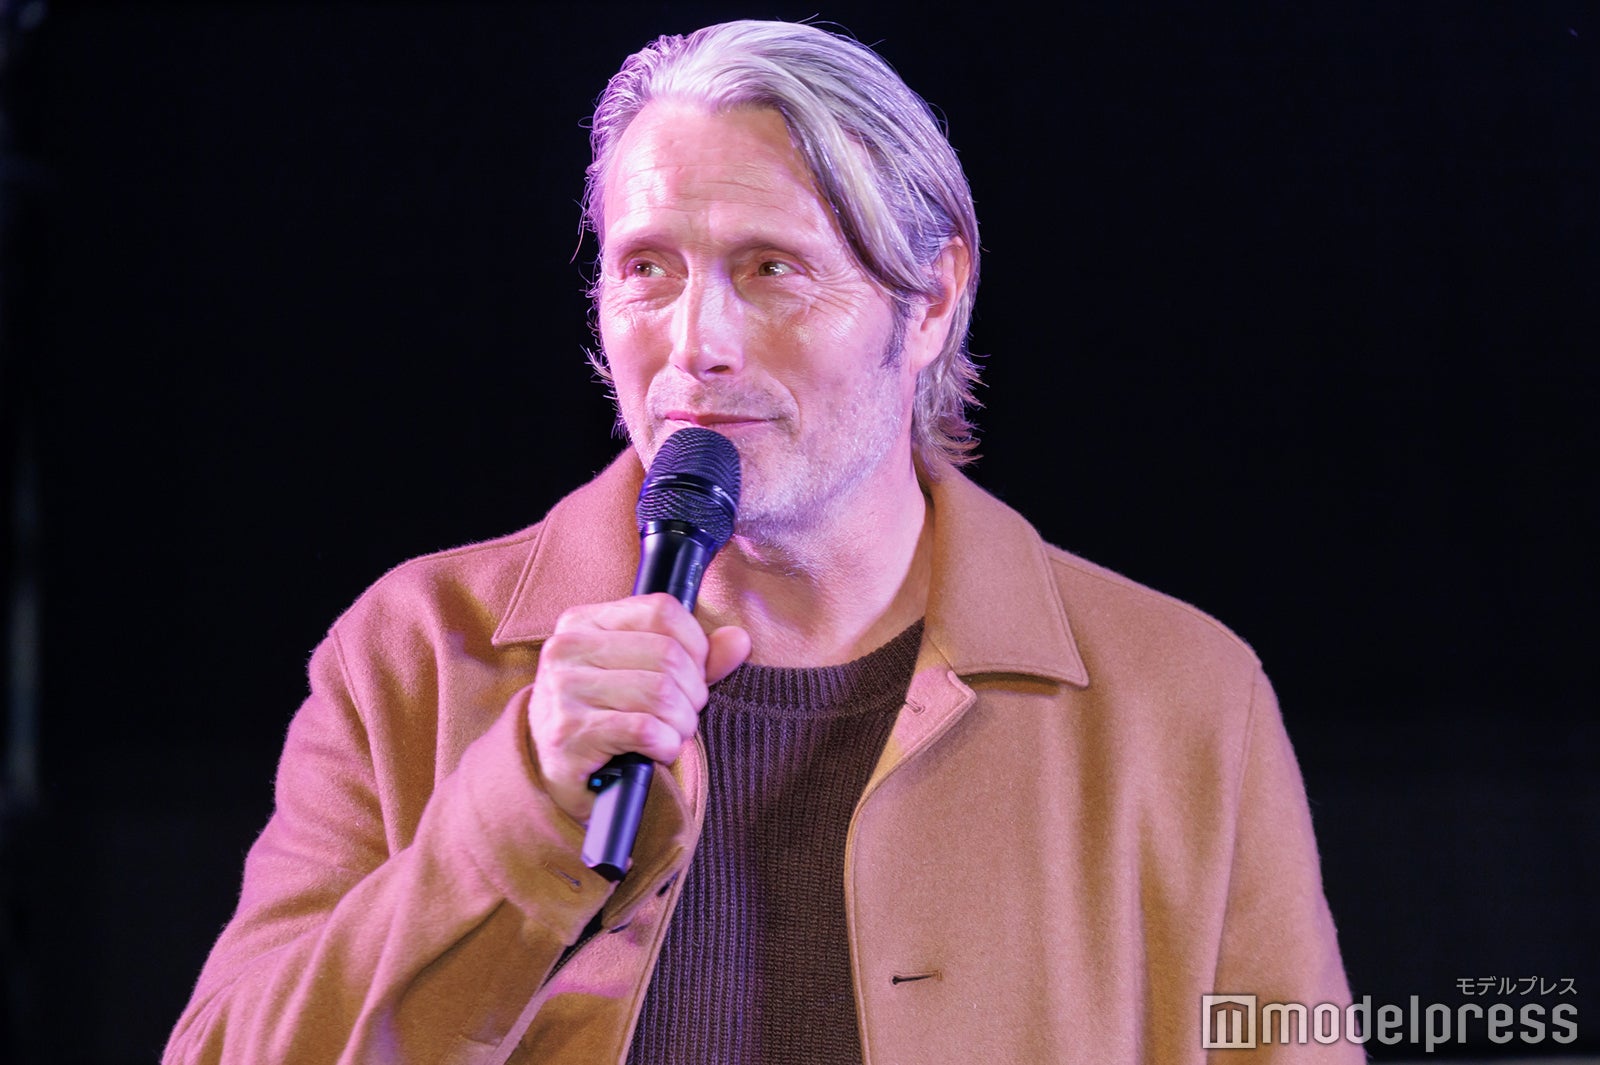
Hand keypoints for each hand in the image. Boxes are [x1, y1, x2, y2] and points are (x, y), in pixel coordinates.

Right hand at [527, 592, 749, 823]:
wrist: (554, 774)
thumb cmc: (604, 717)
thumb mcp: (643, 674)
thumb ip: (693, 655)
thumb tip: (739, 640)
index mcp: (583, 622)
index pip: (662, 610)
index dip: (695, 645)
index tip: (693, 674)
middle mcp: (566, 649)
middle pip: (668, 655)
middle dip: (693, 692)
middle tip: (684, 715)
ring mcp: (562, 692)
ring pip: (661, 693)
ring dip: (682, 723)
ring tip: (672, 734)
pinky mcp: (569, 735)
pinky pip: (645, 730)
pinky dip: (666, 745)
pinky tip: (657, 751)